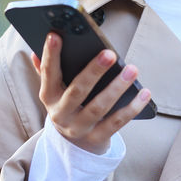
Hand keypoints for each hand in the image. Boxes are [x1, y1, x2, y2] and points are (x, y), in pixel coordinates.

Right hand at [30, 32, 151, 154]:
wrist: (73, 145)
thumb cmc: (67, 105)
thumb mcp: (54, 91)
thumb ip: (46, 71)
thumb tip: (35, 51)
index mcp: (49, 96)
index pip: (48, 73)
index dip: (50, 55)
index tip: (56, 35)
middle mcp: (61, 114)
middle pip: (77, 91)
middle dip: (93, 71)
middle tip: (110, 54)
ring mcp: (79, 128)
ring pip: (99, 107)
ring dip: (116, 88)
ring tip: (132, 69)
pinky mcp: (97, 138)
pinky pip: (116, 123)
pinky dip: (131, 108)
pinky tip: (144, 92)